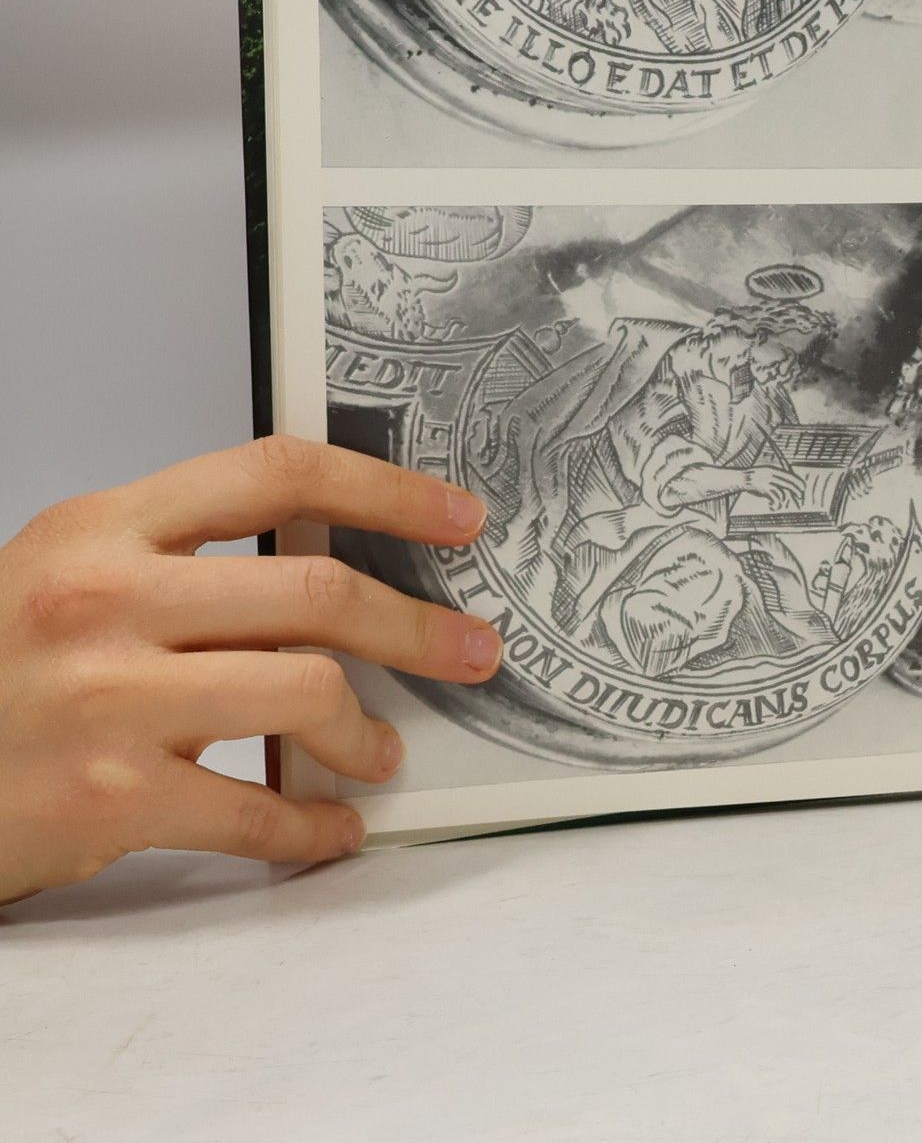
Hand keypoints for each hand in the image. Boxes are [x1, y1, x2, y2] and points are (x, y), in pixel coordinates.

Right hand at [0, 437, 503, 906]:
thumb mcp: (69, 575)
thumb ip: (185, 561)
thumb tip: (330, 578)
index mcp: (104, 527)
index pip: (278, 473)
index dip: (387, 489)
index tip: (457, 517)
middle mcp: (107, 599)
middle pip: (318, 590)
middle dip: (418, 625)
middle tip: (470, 649)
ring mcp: (108, 699)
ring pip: (306, 691)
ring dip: (366, 731)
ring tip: (382, 750)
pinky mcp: (107, 798)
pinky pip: (253, 810)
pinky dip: (309, 827)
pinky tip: (330, 829)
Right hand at [740, 467, 806, 513]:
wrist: (741, 478)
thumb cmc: (754, 478)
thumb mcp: (765, 474)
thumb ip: (775, 478)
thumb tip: (786, 486)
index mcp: (774, 469)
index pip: (790, 476)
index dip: (798, 482)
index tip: (803, 488)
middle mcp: (772, 474)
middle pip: (789, 484)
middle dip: (796, 491)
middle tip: (800, 497)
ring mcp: (768, 481)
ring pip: (782, 492)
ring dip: (783, 501)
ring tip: (779, 505)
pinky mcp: (764, 488)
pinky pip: (774, 497)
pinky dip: (775, 503)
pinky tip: (772, 506)